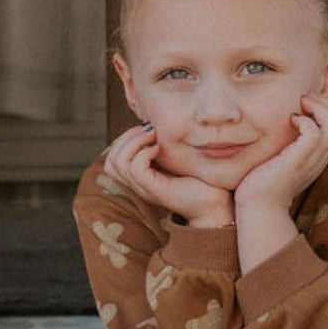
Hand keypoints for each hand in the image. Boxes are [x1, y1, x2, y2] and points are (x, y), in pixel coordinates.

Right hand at [104, 124, 234, 225]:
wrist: (216, 204)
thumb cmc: (201, 180)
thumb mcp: (177, 159)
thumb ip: (163, 146)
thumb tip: (155, 124)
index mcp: (140, 177)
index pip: (112, 158)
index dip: (124, 138)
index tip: (148, 129)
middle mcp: (139, 184)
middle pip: (111, 161)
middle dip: (126, 137)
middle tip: (150, 130)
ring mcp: (145, 188)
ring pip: (118, 163)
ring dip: (134, 142)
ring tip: (154, 136)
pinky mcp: (155, 190)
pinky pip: (135, 169)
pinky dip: (144, 153)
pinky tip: (160, 149)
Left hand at [233, 93, 327, 215]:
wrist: (257, 207)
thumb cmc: (263, 183)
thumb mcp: (282, 159)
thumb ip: (289, 145)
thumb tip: (284, 123)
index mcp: (318, 158)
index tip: (308, 104)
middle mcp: (319, 159)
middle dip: (327, 105)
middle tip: (306, 99)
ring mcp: (311, 161)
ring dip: (320, 108)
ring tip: (302, 104)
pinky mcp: (297, 161)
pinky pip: (315, 134)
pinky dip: (306, 121)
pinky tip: (291, 120)